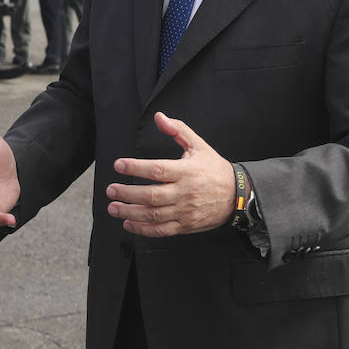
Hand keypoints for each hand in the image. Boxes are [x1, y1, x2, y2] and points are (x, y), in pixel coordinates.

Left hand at [106, 112, 235, 236]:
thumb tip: (159, 117)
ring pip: (153, 215)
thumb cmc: (214, 169)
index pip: (157, 169)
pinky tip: (128, 224)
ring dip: (130, 213)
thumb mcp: (199, 146)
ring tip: (113, 207)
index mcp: (186, 171)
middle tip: (110, 190)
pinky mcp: (186, 226)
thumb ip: (178, 130)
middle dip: (127, 194)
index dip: (135, 167)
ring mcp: (185, 211)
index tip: (118, 165)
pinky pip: (162, 230)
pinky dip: (143, 229)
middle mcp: (184, 192)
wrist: (237, 196)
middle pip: (151, 195)